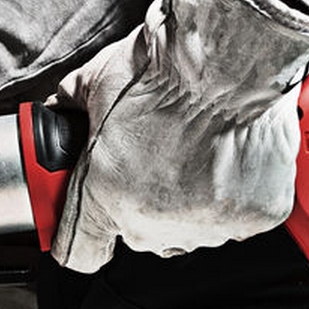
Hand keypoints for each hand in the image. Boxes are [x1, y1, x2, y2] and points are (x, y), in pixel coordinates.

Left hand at [50, 0, 308, 272]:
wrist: (228, 55)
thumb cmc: (164, 66)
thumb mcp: (93, 81)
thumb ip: (68, 109)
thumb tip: (57, 111)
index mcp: (103, 195)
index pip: (80, 252)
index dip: (84, 231)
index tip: (91, 215)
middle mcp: (153, 219)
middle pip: (139, 236)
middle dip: (141, 202)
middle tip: (153, 157)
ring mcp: (206, 222)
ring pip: (189, 230)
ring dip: (188, 200)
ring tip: (194, 151)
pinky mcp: (251, 216)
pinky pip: (236, 219)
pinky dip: (234, 194)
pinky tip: (227, 157)